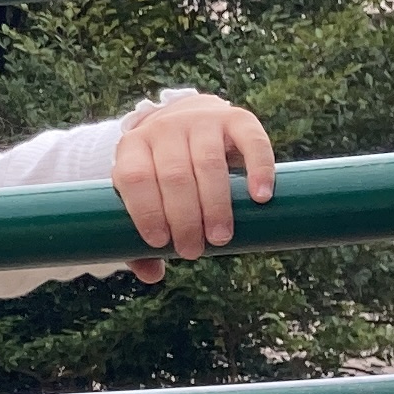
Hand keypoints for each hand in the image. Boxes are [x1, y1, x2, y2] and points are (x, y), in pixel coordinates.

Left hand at [113, 91, 276, 278]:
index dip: (145, 211)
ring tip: (220, 237)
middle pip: (173, 175)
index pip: (134, 177)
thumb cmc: (163, 173)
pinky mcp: (237, 117)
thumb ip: (141, 234)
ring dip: (215, 204)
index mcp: (133, 147)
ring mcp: (201, 120)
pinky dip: (258, 169)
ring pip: (208, 163)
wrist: (190, 120)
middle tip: (193, 251)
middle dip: (184, 218)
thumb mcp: (145, 195)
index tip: (161, 243)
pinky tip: (260, 197)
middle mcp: (165, 128)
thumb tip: (152, 276)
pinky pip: (251, 141)